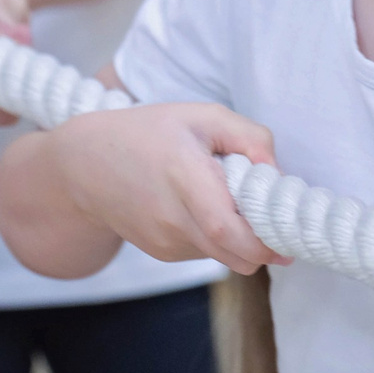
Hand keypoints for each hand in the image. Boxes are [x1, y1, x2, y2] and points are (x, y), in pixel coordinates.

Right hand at [50, 103, 289, 273]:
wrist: (84, 165)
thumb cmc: (149, 133)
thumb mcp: (202, 116)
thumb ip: (249, 137)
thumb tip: (277, 174)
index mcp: (184, 178)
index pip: (228, 229)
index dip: (264, 241)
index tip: (289, 232)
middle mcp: (172, 218)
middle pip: (235, 256)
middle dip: (266, 248)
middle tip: (280, 226)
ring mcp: (164, 242)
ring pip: (224, 256)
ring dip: (240, 239)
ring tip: (227, 198)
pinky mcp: (161, 253)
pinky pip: (205, 253)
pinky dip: (218, 238)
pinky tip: (202, 207)